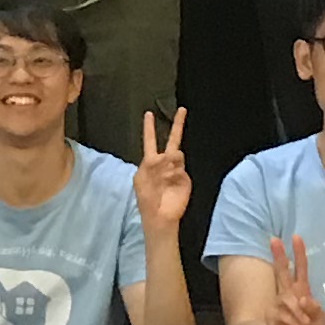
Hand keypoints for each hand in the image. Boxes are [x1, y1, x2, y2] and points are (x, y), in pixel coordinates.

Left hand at [133, 109, 190, 233]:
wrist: (159, 215)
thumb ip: (149, 163)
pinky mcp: (185, 178)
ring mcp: (176, 169)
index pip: (150, 141)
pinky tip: (170, 180)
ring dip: (169, 161)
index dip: (149, 128)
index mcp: (150, 162)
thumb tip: (168, 155)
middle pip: (172, 140)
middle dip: (177, 125)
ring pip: (176, 154)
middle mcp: (164, 163)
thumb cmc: (146, 198)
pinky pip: (181, 167)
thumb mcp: (139, 178)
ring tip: (164, 176)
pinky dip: (175, 171)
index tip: (148, 114)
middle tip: (182, 109)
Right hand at [262, 235, 324, 324]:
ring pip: (287, 297)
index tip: (296, 237)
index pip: (300, 270)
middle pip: (282, 271)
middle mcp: (288, 296)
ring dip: (298, 310)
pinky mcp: (273, 315)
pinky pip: (283, 311)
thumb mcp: (319, 323)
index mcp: (301, 294)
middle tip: (274, 239)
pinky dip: (294, 320)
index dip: (298, 254)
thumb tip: (304, 298)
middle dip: (279, 256)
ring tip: (304, 324)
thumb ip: (316, 310)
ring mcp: (279, 304)